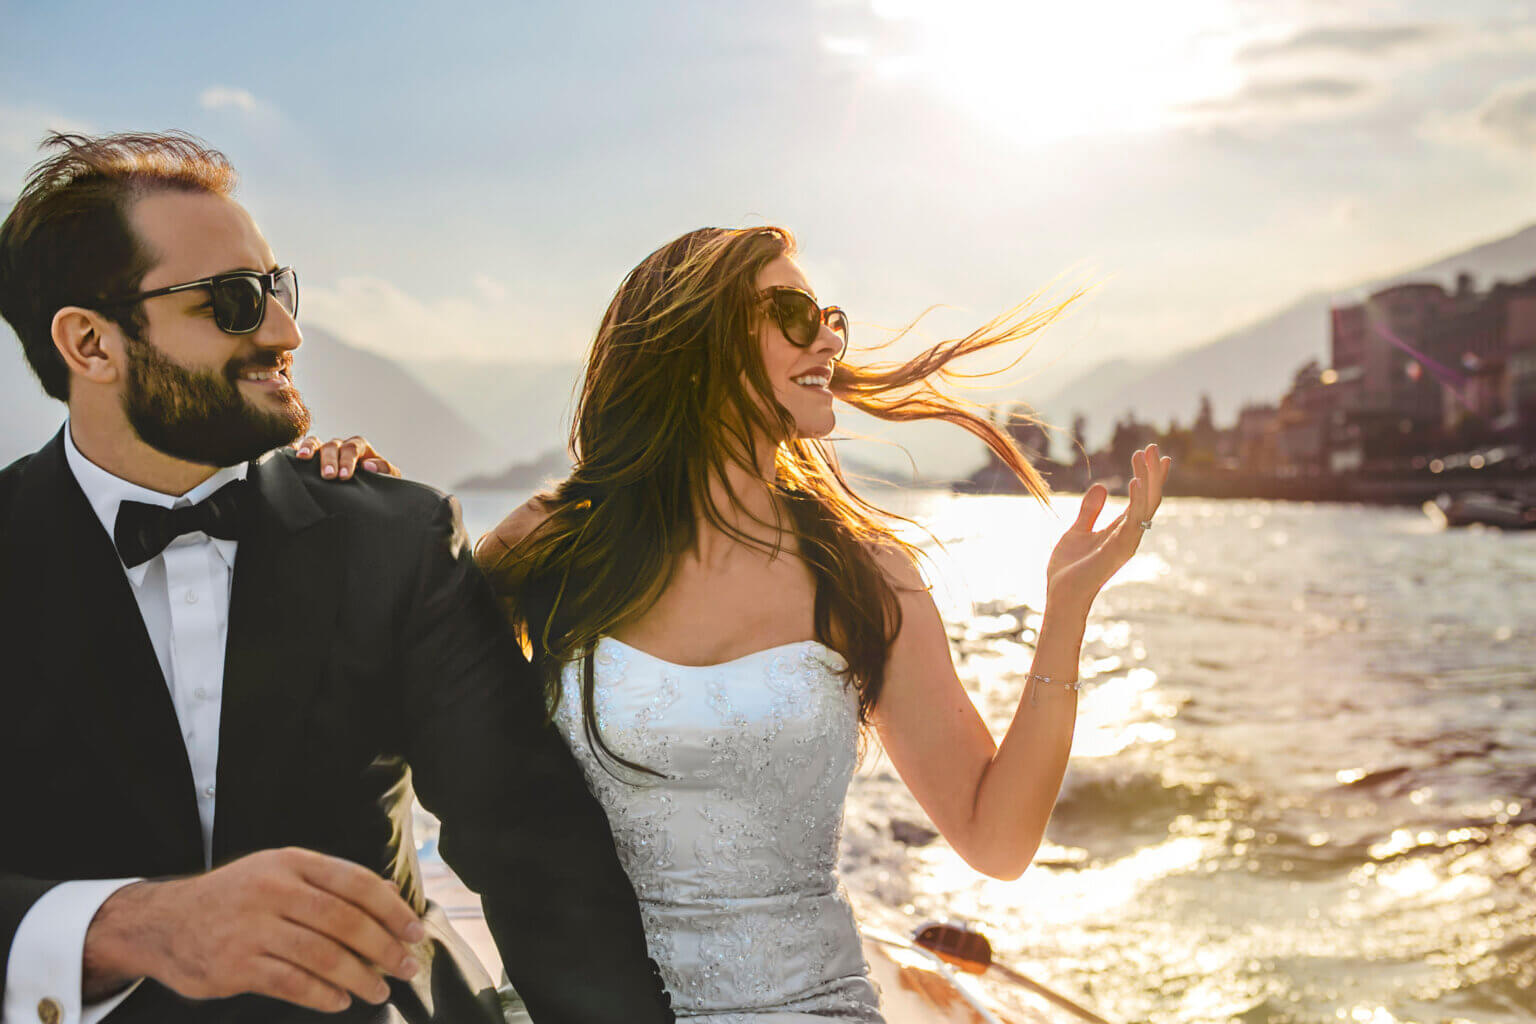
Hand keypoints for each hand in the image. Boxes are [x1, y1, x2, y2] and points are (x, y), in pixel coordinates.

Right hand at [83, 848, 423, 1011]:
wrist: (163, 922)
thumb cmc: (237, 898)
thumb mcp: (280, 874)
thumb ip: (332, 885)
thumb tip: (392, 896)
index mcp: (291, 862)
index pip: (356, 882)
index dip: (391, 909)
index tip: (415, 931)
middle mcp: (273, 889)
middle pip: (344, 920)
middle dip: (383, 947)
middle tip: (406, 967)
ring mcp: (251, 927)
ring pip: (321, 955)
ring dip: (359, 977)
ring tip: (379, 991)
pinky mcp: (234, 964)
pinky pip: (290, 983)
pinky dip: (321, 995)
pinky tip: (340, 1002)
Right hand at [292, 435, 400, 478]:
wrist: (365, 494)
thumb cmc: (378, 483)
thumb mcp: (388, 478)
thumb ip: (385, 470)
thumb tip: (369, 466)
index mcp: (359, 448)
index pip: (353, 447)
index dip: (348, 460)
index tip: (345, 476)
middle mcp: (341, 446)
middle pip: (333, 445)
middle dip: (330, 459)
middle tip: (328, 476)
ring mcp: (324, 450)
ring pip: (315, 442)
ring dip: (310, 449)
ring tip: (303, 458)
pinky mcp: (311, 458)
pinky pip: (300, 448)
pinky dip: (294, 449)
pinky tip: (289, 455)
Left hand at [1044, 444, 1171, 617]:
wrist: (1060, 595)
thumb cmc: (1069, 569)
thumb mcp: (1077, 531)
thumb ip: (1090, 511)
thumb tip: (1103, 486)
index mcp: (1121, 530)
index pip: (1141, 498)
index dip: (1148, 476)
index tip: (1153, 454)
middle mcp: (1129, 535)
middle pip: (1148, 498)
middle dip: (1152, 472)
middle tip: (1151, 447)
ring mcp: (1127, 543)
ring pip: (1145, 506)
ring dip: (1147, 479)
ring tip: (1145, 455)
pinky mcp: (1118, 550)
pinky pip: (1133, 521)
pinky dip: (1136, 500)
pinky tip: (1136, 481)